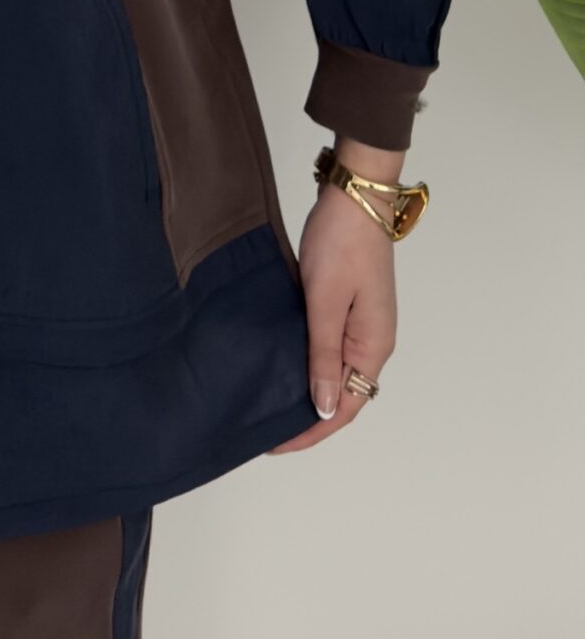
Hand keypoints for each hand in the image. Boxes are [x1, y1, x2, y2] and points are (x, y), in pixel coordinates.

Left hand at [269, 179, 396, 454]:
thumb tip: (324, 407)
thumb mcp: (326, 302)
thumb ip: (323, 355)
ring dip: (308, 389)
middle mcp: (372, 341)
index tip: (275, 443)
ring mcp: (362, 323)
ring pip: (335, 371)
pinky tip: (282, 362)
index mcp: (373, 346)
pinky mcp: (349, 305)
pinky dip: (308, 362)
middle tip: (265, 428)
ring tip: (269, 403)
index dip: (312, 429)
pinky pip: (331, 348)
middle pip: (343, 394)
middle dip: (308, 416)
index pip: (346, 407)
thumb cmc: (342, 244)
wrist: (354, 196)